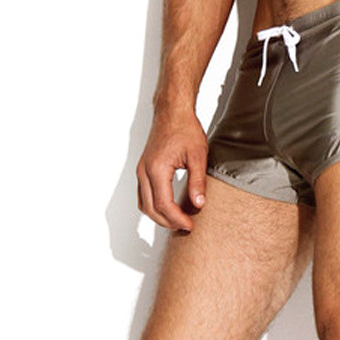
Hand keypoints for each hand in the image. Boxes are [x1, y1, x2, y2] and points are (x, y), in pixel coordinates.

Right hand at [136, 108, 208, 233]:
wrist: (172, 112)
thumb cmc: (185, 129)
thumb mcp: (198, 156)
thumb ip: (197, 182)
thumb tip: (198, 204)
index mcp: (157, 169)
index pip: (163, 204)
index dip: (177, 219)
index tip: (190, 225)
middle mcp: (144, 171)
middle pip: (150, 209)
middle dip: (168, 222)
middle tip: (186, 226)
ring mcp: (141, 170)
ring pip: (144, 204)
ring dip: (159, 216)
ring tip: (179, 220)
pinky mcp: (143, 169)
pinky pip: (143, 195)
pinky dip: (154, 206)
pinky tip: (170, 207)